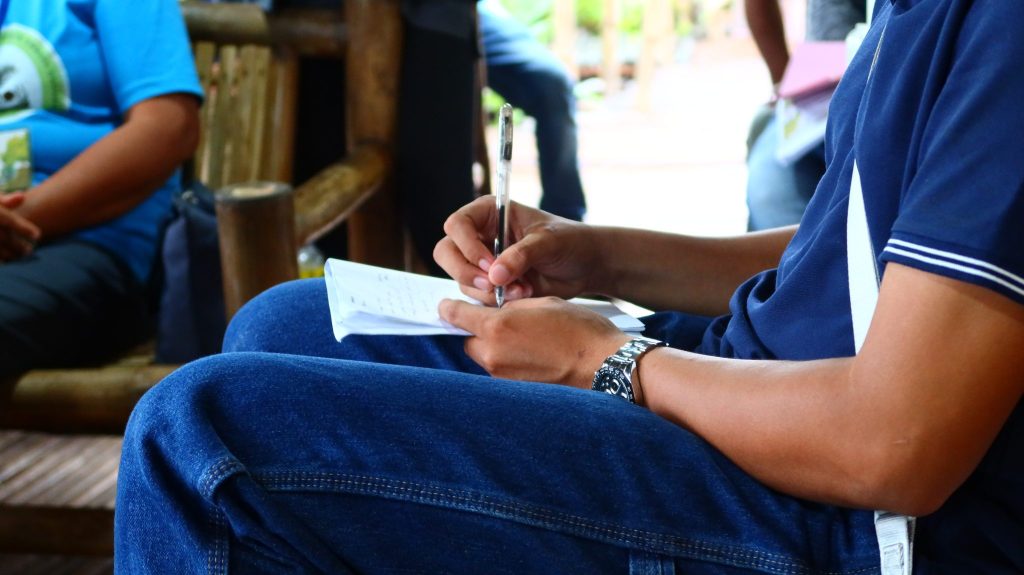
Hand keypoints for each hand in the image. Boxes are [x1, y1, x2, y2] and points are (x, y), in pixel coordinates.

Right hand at [0, 193, 40, 260]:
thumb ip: (4, 199)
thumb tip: (22, 197)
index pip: (8, 220)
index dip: (24, 229)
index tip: (37, 235)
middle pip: (4, 237)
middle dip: (19, 245)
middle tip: (30, 250)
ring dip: (9, 255)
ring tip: (20, 256)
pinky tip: (4, 261)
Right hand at [434, 196, 603, 304]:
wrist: (585, 266)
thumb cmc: (569, 241)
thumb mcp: (548, 242)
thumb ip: (521, 255)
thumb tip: (495, 275)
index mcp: (489, 213)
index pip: (457, 225)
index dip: (467, 246)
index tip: (491, 264)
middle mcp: (479, 236)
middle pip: (446, 252)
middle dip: (466, 272)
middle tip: (493, 285)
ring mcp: (482, 262)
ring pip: (461, 279)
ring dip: (488, 291)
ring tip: (522, 289)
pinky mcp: (490, 285)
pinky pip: (477, 297)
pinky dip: (496, 301)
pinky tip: (523, 295)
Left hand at [439, 296, 630, 387]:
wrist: (604, 366)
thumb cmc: (579, 330)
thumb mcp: (542, 303)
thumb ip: (511, 307)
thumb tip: (495, 311)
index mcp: (496, 327)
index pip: (456, 316)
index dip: (450, 309)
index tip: (447, 307)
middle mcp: (492, 355)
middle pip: (469, 341)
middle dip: (479, 331)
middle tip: (501, 323)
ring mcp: (502, 377)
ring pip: (486, 357)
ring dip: (496, 348)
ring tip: (525, 340)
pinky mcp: (515, 391)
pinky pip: (502, 372)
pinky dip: (510, 363)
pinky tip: (533, 357)